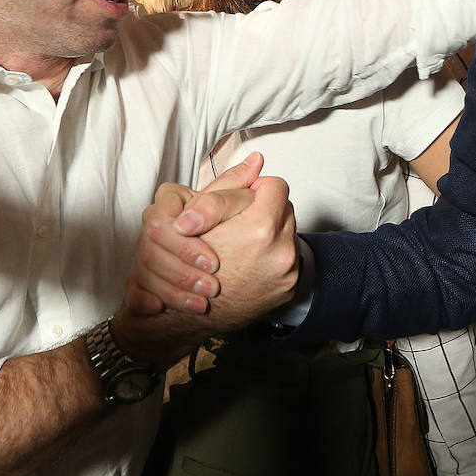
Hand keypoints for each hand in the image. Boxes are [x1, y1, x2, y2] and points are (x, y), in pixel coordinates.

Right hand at [122, 156, 299, 347]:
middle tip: (238, 222)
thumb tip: (257, 160)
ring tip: (243, 242)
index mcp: (261, 228)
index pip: (274, 186)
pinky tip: (248, 261)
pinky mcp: (288, 290)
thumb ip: (230, 185)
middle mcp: (281, 253)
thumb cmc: (188, 262)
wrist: (188, 315)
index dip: (253, 189)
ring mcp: (287, 274)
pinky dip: (270, 256)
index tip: (239, 202)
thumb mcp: (200, 215)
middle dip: (262, 211)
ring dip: (267, 233)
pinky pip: (287, 259)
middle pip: (283, 210)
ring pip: (287, 233)